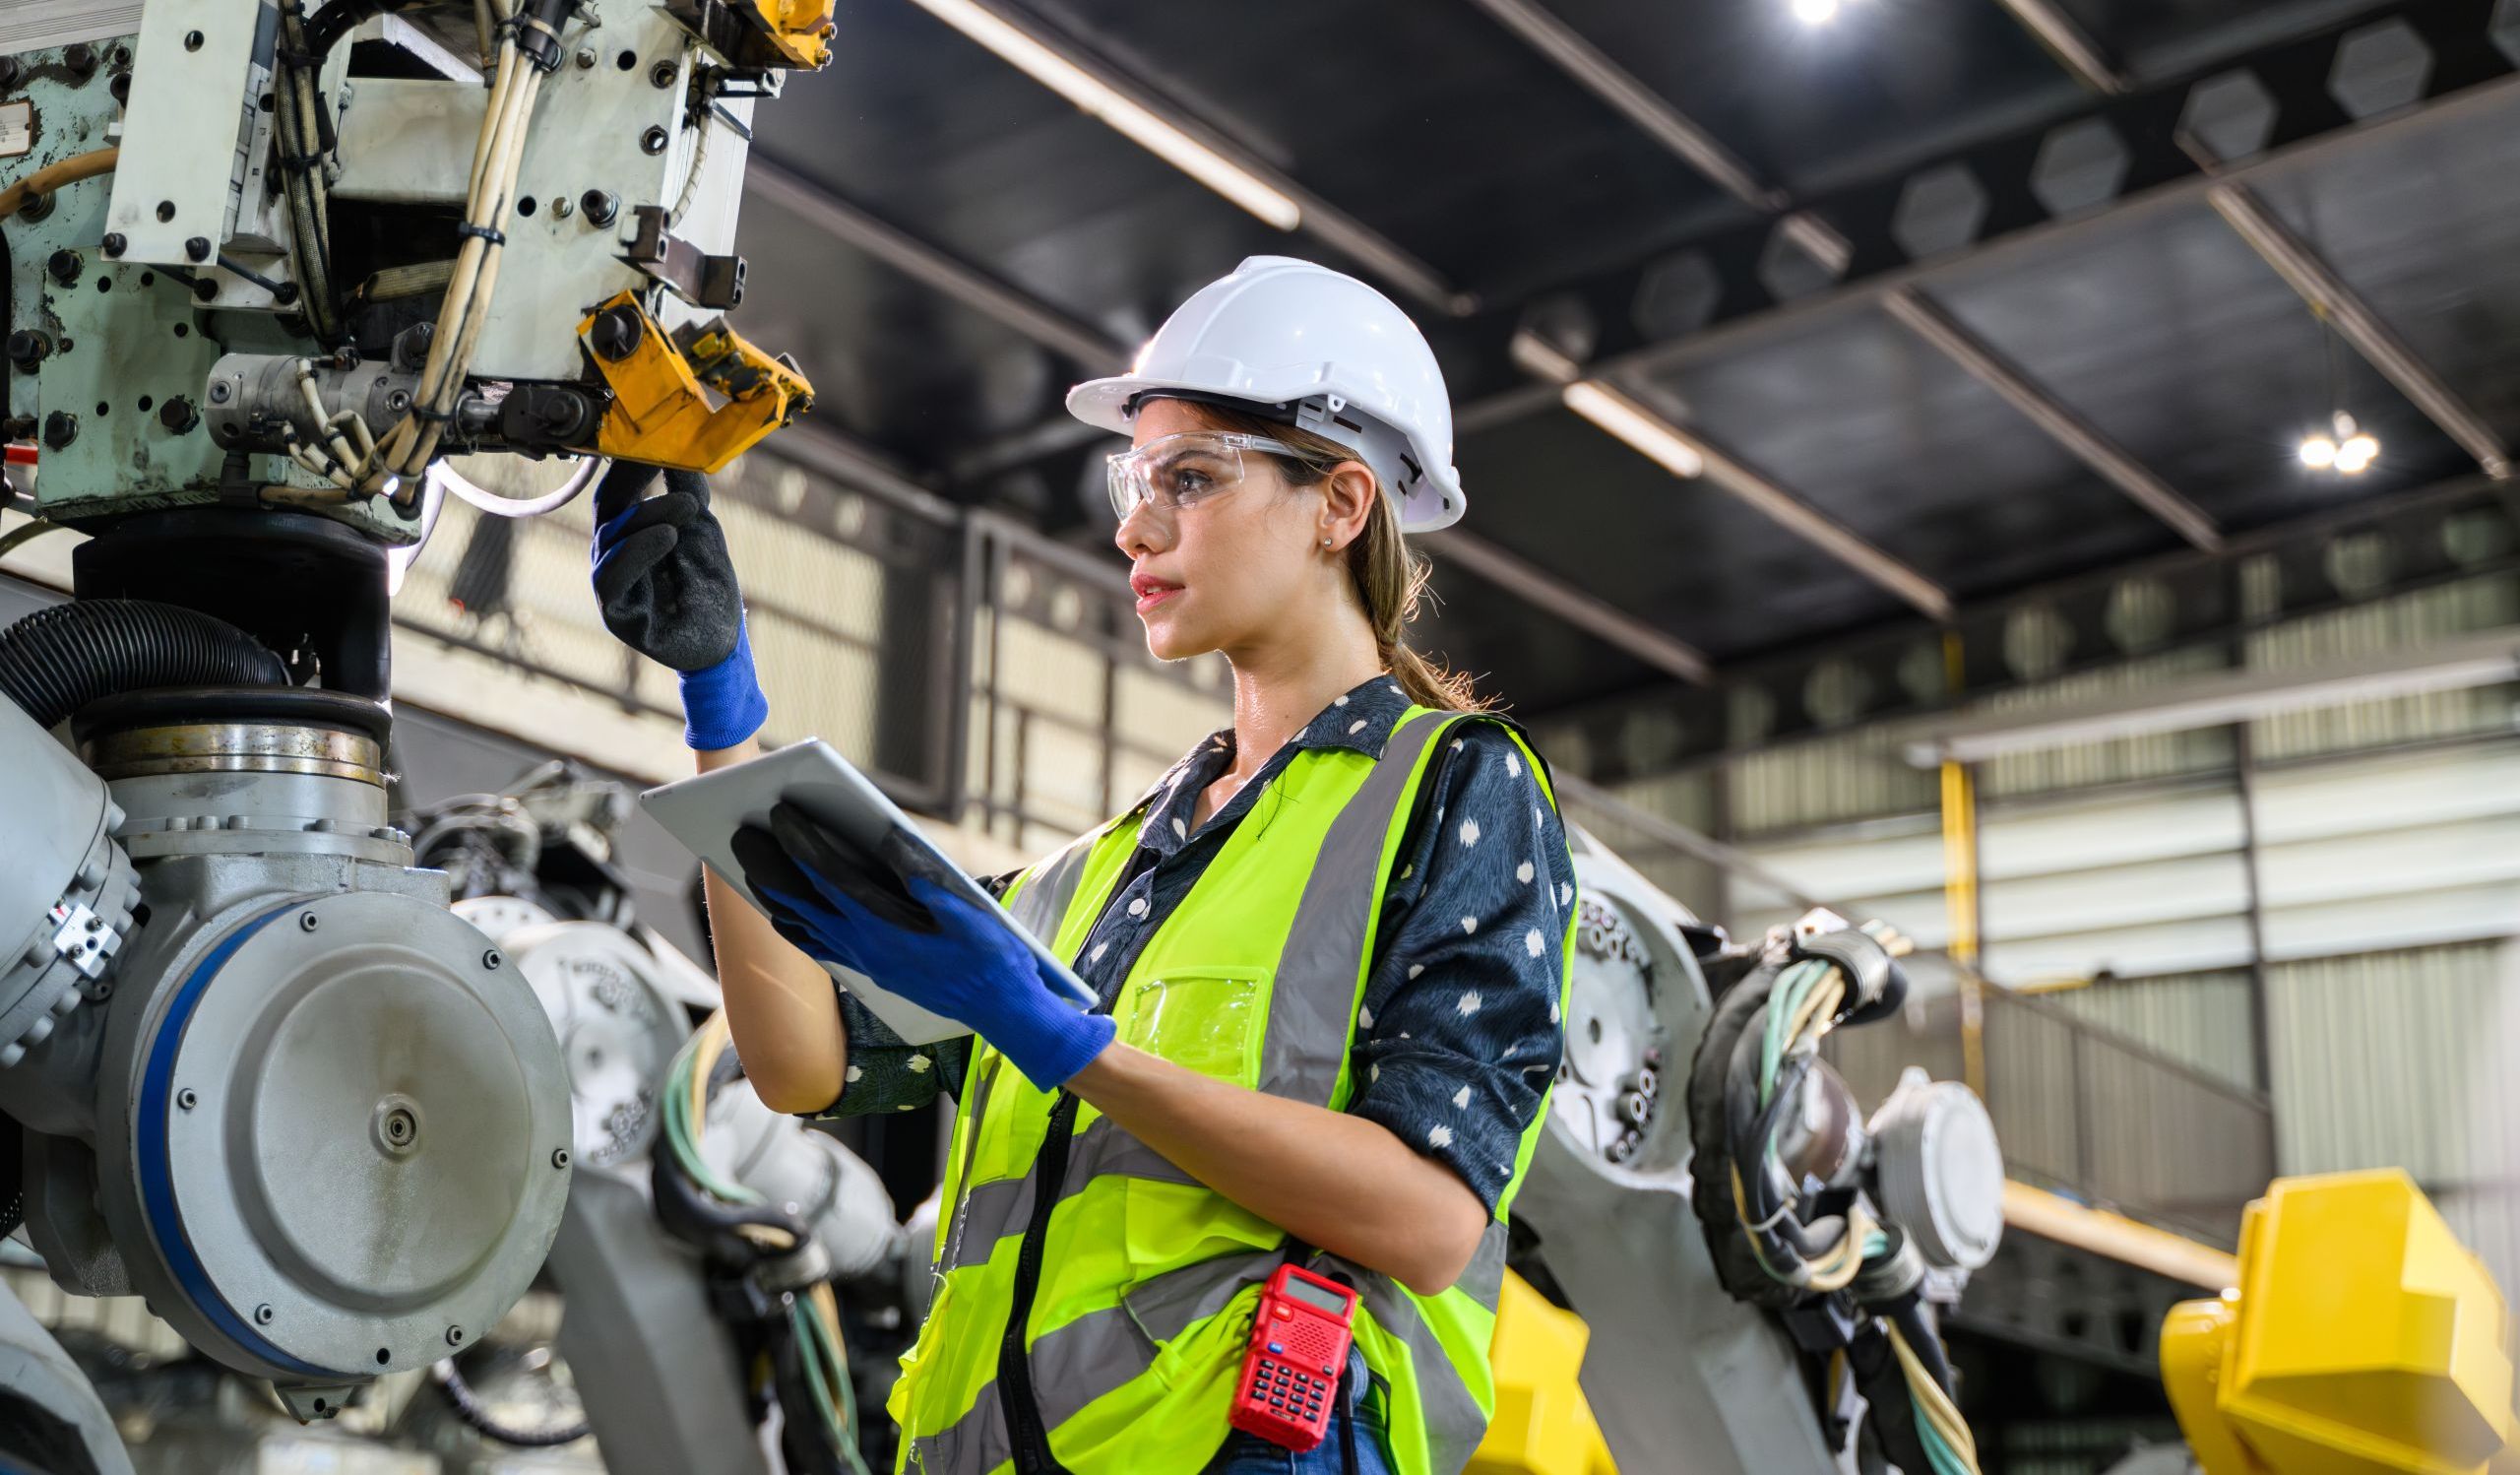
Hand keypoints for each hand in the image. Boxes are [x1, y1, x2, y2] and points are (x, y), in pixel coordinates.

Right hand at [590, 461, 766, 749]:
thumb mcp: (702, 530)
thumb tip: (679, 446)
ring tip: (686, 508)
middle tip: (665, 463)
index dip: (628, 465)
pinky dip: (638, 551)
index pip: (618, 492)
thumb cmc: (707, 587)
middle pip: (609, 509)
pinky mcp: (615, 613)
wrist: (722, 642)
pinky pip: (612, 576)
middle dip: (634, 482)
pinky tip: (667, 536)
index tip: (647, 438)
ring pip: (611, 538)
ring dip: (649, 516)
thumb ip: (688, 491)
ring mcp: (610, 584)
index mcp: (628, 534)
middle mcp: (612, 555)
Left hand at [730, 803, 1114, 1089]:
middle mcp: (863, 946)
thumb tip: (887, 839)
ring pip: (801, 927)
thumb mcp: (970, 912)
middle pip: (799, 901)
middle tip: (741, 834)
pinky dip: (793, 925)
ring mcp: (863, 961)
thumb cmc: (994, 958)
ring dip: (772, 895)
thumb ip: (924, 877)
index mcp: (885, 927)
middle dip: (768, 865)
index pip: (828, 877)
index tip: (779, 813)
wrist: (1001, 1010)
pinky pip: (817, 946)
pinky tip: (783, 912)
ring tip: (751, 867)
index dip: (800, 843)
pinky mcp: (870, 970)